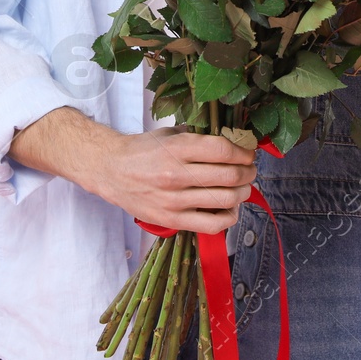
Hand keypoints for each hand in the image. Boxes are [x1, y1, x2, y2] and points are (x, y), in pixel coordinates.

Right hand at [93, 126, 256, 233]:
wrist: (111, 170)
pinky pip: (211, 224)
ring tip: (242, 187)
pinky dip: (229, 217)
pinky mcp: (171, 220)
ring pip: (224, 199)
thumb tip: (233, 141)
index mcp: (177, 148)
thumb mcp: (170, 135)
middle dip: (248, 172)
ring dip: (242, 193)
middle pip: (229, 176)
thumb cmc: (143, 150)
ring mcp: (174, 200)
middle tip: (250, 170)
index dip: (243, 152)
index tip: (249, 153)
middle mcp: (176, 174)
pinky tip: (230, 208)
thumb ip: (199, 137)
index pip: (223, 150)